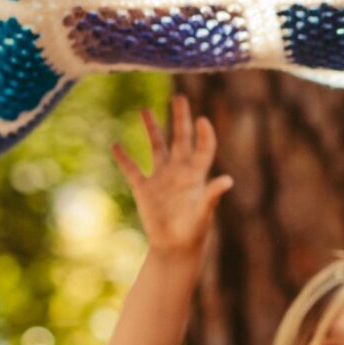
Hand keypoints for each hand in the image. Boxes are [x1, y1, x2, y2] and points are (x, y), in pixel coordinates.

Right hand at [112, 97, 232, 257]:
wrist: (175, 247)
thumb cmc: (194, 231)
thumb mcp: (204, 212)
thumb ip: (213, 195)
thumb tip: (228, 180)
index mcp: (197, 175)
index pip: (203, 148)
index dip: (204, 134)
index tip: (202, 119)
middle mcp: (179, 171)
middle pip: (180, 139)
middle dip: (180, 119)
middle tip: (179, 97)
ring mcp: (161, 178)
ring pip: (156, 147)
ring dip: (152, 130)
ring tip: (145, 110)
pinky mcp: (144, 189)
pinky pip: (132, 169)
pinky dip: (123, 158)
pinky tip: (115, 144)